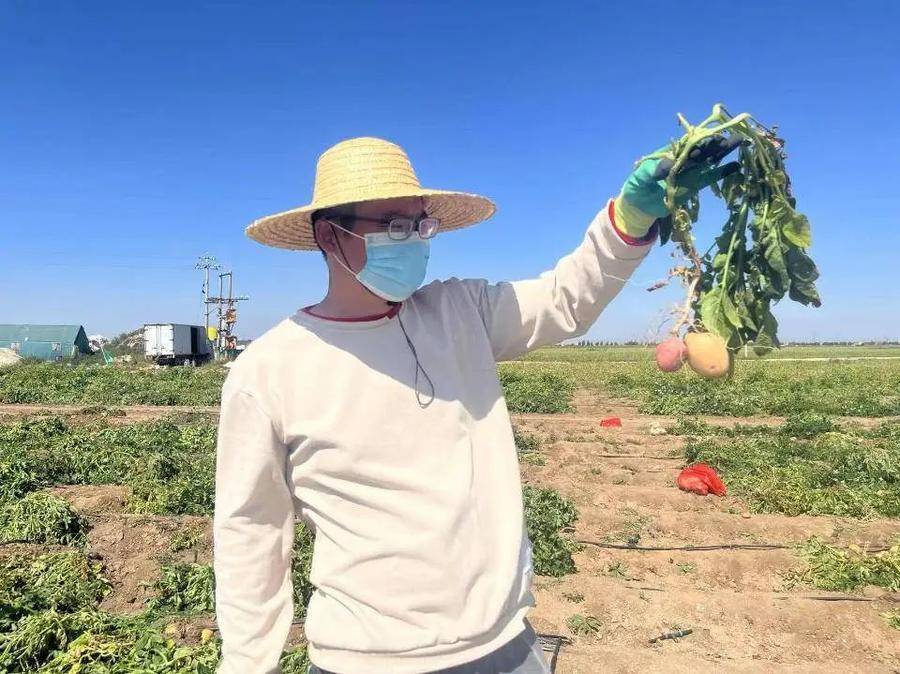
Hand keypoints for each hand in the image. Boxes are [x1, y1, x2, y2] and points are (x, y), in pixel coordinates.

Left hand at [614, 134, 743, 237]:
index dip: (702, 140)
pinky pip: (710, 177)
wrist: (640, 204)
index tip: (714, 137)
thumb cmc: (638, 184)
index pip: (689, 143)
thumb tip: (668, 167)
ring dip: (724, 152)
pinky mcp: (695, 185)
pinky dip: (722, 172)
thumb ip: (654, 169)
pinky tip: (736, 166)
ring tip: (741, 141)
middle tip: (735, 135)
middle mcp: (685, 159)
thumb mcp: (642, 175)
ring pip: (710, 160)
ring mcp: (692, 172)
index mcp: (672, 152)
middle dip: (718, 142)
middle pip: (704, 148)